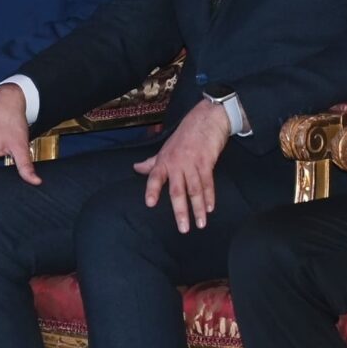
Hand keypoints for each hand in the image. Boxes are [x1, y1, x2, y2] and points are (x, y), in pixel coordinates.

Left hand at [132, 96, 232, 232]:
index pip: (155, 177)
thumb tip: (136, 168)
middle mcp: (177, 163)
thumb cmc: (184, 134)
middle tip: (183, 228)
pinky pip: (208, 183)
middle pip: (177, 190)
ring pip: (195, 190)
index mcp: (164, 161)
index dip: (152, 190)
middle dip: (180, 211)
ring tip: (200, 224)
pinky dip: (210, 196)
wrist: (206, 119)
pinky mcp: (207, 162)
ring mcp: (192, 163)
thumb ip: (152, 162)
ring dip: (198, 208)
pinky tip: (210, 208)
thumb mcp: (165, 147)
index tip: (150, 204)